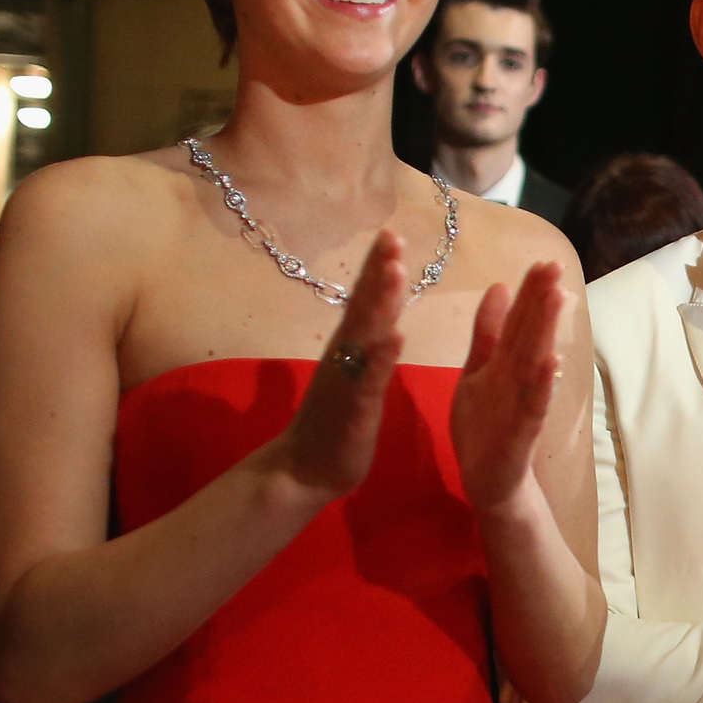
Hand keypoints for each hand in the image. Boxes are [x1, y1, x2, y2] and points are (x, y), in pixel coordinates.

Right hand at [274, 233, 404, 496]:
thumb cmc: (334, 424)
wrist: (305, 469)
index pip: (363, 300)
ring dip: (381, 302)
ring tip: (396, 270)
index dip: (377, 267)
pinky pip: (369, 378)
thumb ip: (365, 347)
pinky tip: (397, 336)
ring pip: (365, 334)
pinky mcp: (355, 406)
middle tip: (393, 234)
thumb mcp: (356, 377)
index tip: (391, 233)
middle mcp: (343, 355)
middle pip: (362, 305)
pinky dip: (382, 356)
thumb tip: (380, 319)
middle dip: (378, 269)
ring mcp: (347, 379)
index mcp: (348, 348)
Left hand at [451, 262, 565, 516]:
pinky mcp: (521, 433)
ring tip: (557, 298)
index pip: (519, 321)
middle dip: (542, 301)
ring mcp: (522, 405)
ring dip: (547, 332)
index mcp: (504, 364)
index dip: (529, 292)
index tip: (543, 260)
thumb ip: (487, 334)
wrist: (488, 482)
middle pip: (530, 335)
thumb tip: (499, 286)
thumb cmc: (485, 427)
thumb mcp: (477, 372)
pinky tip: (552, 362)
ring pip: (535, 363)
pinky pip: (533, 406)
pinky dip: (542, 385)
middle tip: (555, 266)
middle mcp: (517, 380)